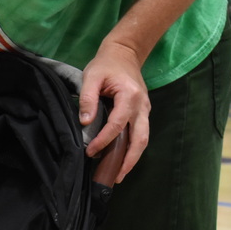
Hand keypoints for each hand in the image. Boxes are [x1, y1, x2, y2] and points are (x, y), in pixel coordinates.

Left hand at [78, 44, 150, 182]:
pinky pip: (141, 134)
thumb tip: (85, 122)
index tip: (90, 151)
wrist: (124, 53)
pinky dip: (133, 148)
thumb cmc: (106, 64)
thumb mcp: (91, 76)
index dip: (104, 141)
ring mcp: (145, 110)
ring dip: (133, 158)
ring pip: (143, 139)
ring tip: (120, 174)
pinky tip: (122, 159)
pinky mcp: (143, 113)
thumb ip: (88, 98)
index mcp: (129, 96)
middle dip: (128, 160)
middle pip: (140, 139)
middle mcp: (142, 106)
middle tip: (116, 177)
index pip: (117, 125)